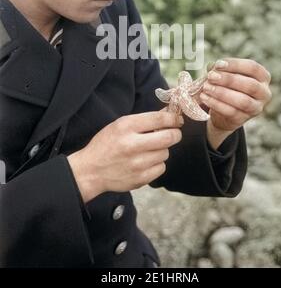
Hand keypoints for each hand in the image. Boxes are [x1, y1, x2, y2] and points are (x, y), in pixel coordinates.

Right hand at [68, 111, 182, 202]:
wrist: (90, 170)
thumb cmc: (106, 144)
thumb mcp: (120, 125)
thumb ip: (145, 120)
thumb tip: (168, 113)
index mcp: (126, 126)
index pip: (160, 119)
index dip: (173, 118)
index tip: (177, 119)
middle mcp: (132, 145)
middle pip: (169, 137)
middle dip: (175, 133)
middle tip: (173, 133)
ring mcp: (137, 164)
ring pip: (166, 153)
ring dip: (161, 150)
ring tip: (149, 150)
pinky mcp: (140, 179)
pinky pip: (161, 168)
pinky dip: (157, 164)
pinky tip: (145, 162)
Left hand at [198, 58, 271, 146]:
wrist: (224, 112)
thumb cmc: (228, 87)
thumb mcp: (226, 75)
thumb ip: (220, 69)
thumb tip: (212, 67)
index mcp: (262, 77)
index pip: (253, 68)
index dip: (235, 65)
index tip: (218, 64)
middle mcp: (264, 93)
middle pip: (250, 85)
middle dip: (228, 80)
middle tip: (210, 76)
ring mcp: (256, 108)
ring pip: (243, 101)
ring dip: (222, 93)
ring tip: (206, 87)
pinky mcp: (243, 119)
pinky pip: (231, 112)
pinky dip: (216, 104)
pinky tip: (204, 97)